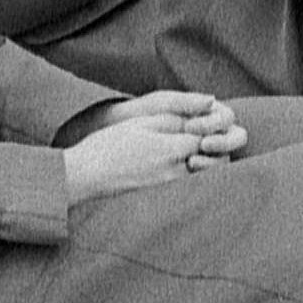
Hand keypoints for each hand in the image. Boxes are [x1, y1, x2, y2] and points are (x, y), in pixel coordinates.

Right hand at [60, 89, 245, 203]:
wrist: (86, 177)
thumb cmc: (109, 145)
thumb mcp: (141, 121)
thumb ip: (175, 117)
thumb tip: (207, 106)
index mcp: (171, 149)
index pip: (208, 137)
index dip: (209, 126)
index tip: (199, 119)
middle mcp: (175, 172)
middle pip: (215, 162)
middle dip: (216, 147)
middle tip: (204, 134)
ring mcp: (170, 187)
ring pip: (205, 176)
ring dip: (207, 161)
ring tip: (193, 148)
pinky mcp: (162, 196)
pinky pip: (190, 186)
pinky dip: (194, 174)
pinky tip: (181, 163)